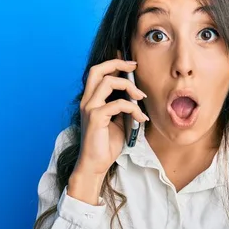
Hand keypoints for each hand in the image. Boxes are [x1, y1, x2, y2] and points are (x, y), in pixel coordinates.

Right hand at [72, 50, 148, 178]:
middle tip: (134, 66)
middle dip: (117, 63)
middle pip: (97, 69)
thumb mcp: (117, 122)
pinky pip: (118, 104)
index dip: (114, 63)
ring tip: (141, 98)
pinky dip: (133, 108)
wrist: (95, 165)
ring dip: (130, 86)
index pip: (98, 73)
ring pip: (108, 82)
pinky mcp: (95, 118)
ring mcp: (90, 108)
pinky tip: (141, 118)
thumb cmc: (105, 145)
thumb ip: (122, 107)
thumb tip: (136, 95)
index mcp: (91, 100)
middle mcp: (87, 101)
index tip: (132, 65)